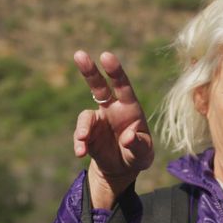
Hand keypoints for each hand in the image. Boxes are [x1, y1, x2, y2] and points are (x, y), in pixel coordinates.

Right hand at [72, 50, 153, 207]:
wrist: (123, 168)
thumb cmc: (139, 154)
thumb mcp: (143, 153)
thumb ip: (138, 144)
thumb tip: (127, 137)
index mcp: (130, 108)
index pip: (122, 86)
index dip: (115, 71)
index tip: (106, 56)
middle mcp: (111, 109)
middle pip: (98, 86)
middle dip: (90, 71)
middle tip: (79, 54)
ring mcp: (97, 121)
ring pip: (85, 116)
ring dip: (83, 127)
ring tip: (83, 139)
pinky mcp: (87, 134)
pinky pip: (80, 136)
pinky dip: (79, 143)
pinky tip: (81, 153)